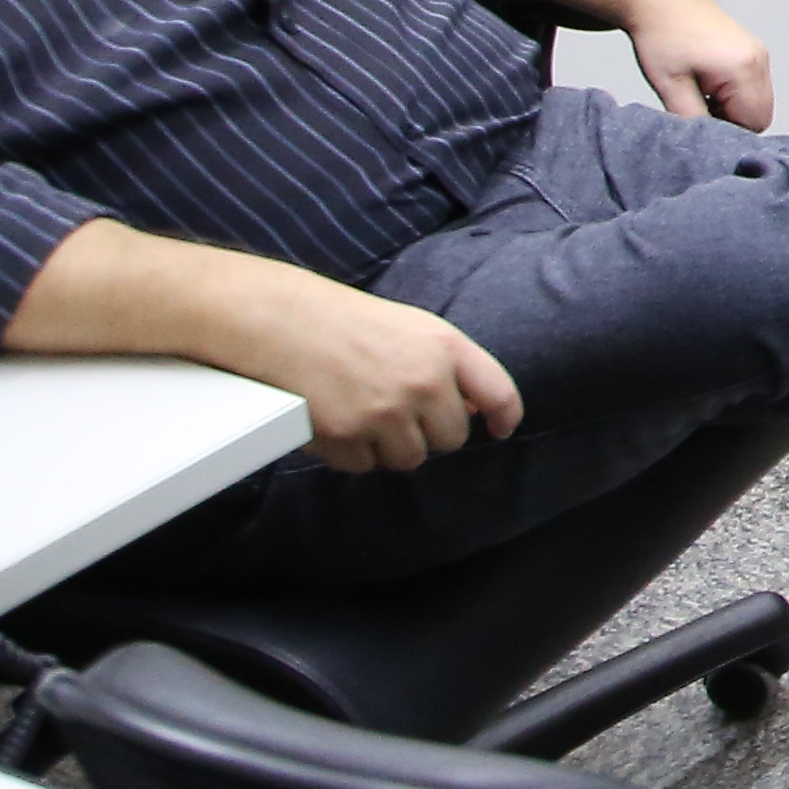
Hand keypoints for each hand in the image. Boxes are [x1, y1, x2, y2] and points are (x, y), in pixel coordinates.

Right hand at [237, 272, 525, 474]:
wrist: (283, 322)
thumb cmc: (350, 324)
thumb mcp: (414, 329)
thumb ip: (449, 366)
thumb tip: (475, 411)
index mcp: (446, 348)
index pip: (500, 394)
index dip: (505, 417)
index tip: (499, 429)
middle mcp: (423, 382)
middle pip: (451, 439)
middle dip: (428, 431)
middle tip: (395, 408)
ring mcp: (385, 412)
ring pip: (409, 459)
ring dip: (388, 446)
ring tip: (362, 410)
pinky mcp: (347, 436)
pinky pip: (364, 466)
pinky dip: (350, 453)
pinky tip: (335, 419)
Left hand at [618, 0, 774, 130]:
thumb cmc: (661, 35)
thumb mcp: (670, 87)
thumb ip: (692, 120)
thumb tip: (706, 142)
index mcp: (744, 69)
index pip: (754, 123)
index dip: (727, 130)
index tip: (699, 123)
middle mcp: (759, 60)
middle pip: (761, 114)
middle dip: (732, 120)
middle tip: (698, 109)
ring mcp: (758, 53)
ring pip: (757, 101)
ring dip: (732, 106)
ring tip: (699, 93)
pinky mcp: (751, 50)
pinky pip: (753, 86)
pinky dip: (734, 93)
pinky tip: (706, 83)